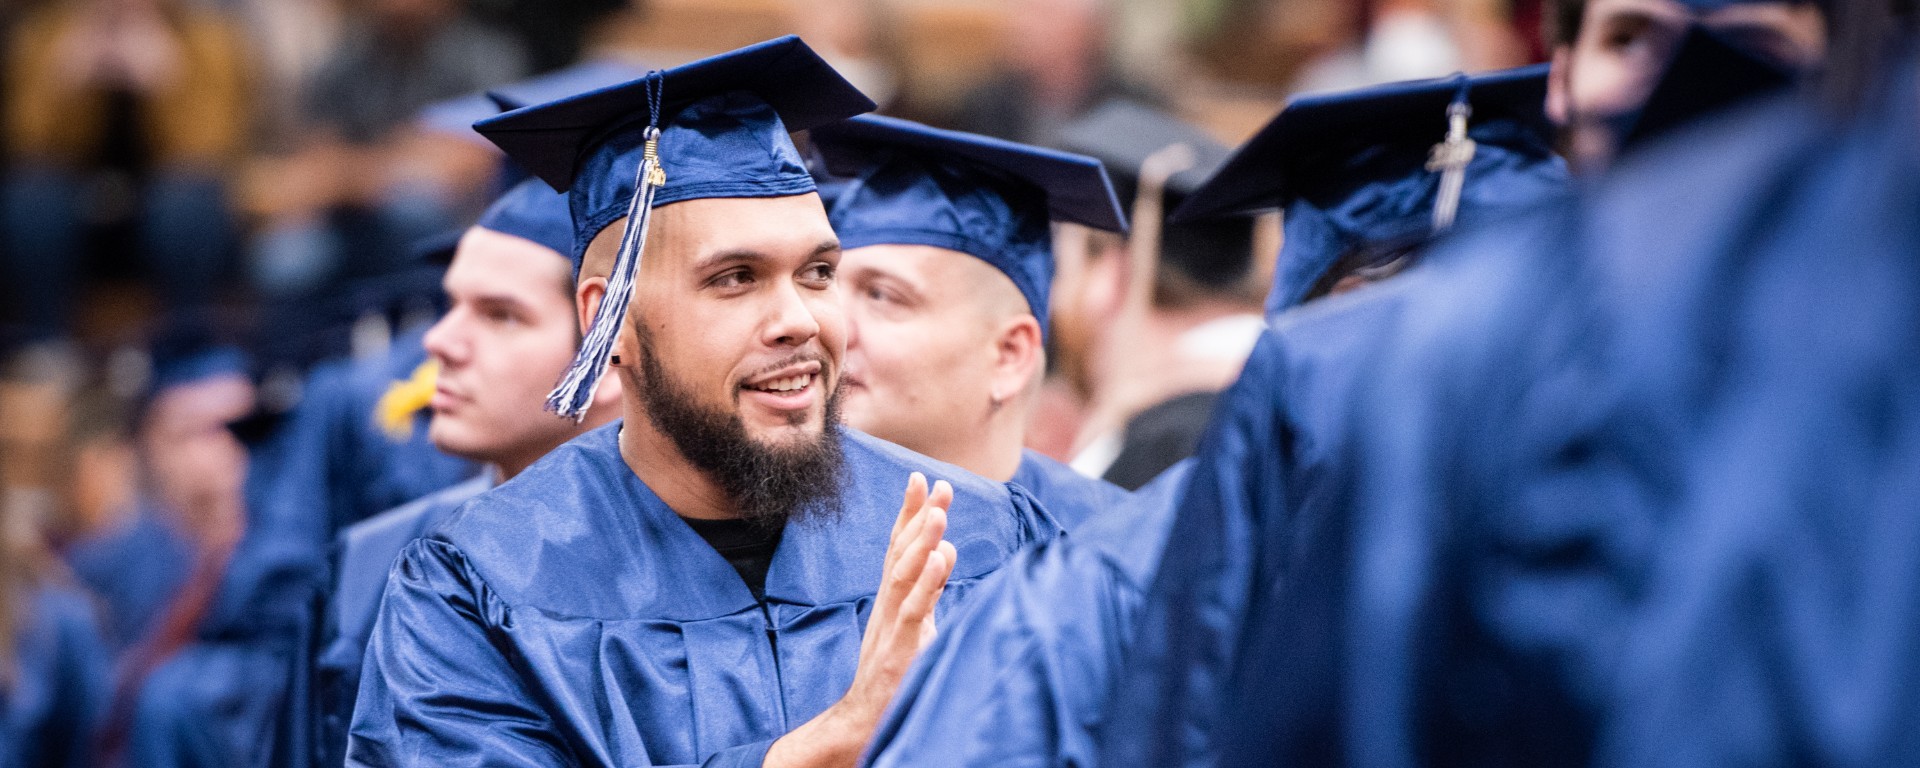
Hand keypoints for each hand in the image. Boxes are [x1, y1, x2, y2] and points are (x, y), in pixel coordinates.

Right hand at [764, 472, 956, 767]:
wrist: (862, 722)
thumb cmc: (893, 675)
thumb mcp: (914, 626)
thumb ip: (928, 590)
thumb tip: (945, 552)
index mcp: (892, 600)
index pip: (900, 548)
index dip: (909, 513)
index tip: (922, 478)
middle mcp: (887, 607)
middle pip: (901, 553)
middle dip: (920, 516)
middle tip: (938, 484)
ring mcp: (890, 628)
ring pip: (904, 577)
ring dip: (922, 541)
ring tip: (940, 512)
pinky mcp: (897, 651)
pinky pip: (912, 612)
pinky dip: (927, 583)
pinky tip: (941, 558)